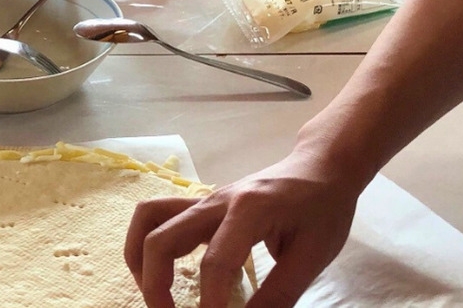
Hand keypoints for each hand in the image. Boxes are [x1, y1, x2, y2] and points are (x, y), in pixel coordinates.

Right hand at [125, 150, 363, 307]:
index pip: (215, 261)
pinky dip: (148, 244)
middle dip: (156, 284)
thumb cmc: (323, 209)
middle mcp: (216, 201)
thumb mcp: (312, 257)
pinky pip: (158, 215)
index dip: (211, 301)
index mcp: (249, 211)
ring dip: (139, 258)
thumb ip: (279, 294)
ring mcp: (204, 199)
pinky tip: (162, 271)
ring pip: (148, 217)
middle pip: (162, 237)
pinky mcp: (200, 204)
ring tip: (153, 293)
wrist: (321, 167)